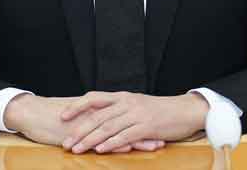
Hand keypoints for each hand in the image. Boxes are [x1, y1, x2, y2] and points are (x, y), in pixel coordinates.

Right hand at [3, 94, 164, 151]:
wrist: (32, 113)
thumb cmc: (52, 117)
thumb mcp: (75, 117)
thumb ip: (91, 119)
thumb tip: (104, 125)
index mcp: (97, 110)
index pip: (125, 116)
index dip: (142, 122)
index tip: (160, 127)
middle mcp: (96, 114)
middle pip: (126, 122)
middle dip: (146, 130)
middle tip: (165, 136)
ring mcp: (88, 123)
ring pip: (117, 131)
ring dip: (136, 139)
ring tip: (155, 144)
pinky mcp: (79, 132)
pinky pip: (99, 139)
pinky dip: (114, 144)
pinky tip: (126, 149)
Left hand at [60, 91, 208, 153]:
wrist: (185, 111)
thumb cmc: (160, 111)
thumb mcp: (137, 105)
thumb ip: (119, 109)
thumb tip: (100, 118)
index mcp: (122, 97)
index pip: (93, 98)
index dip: (76, 106)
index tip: (62, 116)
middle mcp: (127, 103)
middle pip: (97, 116)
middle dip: (79, 130)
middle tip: (65, 143)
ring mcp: (136, 114)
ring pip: (107, 127)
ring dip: (90, 140)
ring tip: (78, 150)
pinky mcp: (146, 126)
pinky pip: (125, 136)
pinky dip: (111, 144)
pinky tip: (101, 150)